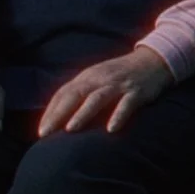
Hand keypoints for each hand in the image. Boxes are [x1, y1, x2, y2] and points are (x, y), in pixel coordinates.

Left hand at [37, 47, 173, 135]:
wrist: (154, 60)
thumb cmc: (120, 75)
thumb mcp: (97, 78)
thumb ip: (80, 93)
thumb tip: (57, 116)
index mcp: (88, 77)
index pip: (64, 93)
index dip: (51, 112)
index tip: (41, 131)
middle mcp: (100, 79)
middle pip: (75, 95)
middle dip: (59, 114)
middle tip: (46, 133)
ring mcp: (119, 84)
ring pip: (97, 98)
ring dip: (83, 113)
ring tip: (70, 129)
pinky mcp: (137, 91)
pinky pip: (126, 104)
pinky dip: (118, 115)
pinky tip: (111, 129)